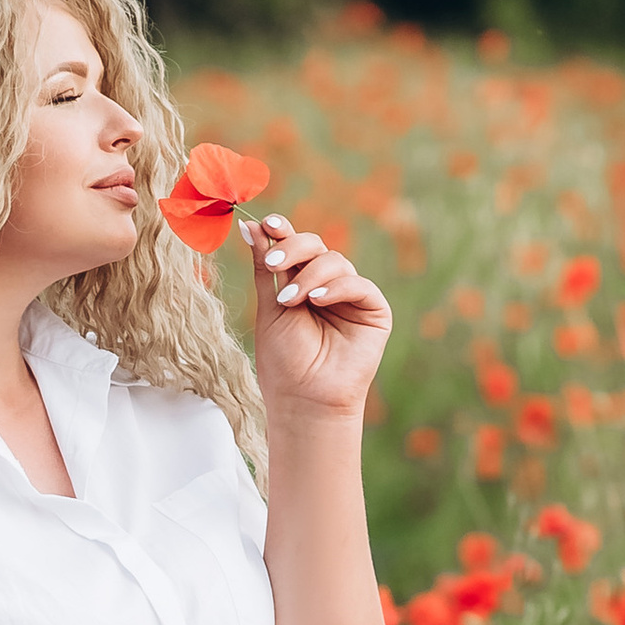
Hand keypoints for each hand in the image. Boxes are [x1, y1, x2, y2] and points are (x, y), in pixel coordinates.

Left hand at [242, 215, 391, 422]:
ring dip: (309, 275)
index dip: (283, 231)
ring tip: (289, 300)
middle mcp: (328, 286)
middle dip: (293, 249)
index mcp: (302, 283)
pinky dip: (337, 288)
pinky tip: (317, 301)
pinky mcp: (374, 311)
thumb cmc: (284, 360)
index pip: (295, 247)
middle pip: (317, 246)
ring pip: (336, 261)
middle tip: (273, 265)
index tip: (267, 224)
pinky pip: (359, 285)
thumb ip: (265, 268)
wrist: (303, 399)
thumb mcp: (270, 308)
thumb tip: (250, 227)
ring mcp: (352, 297)